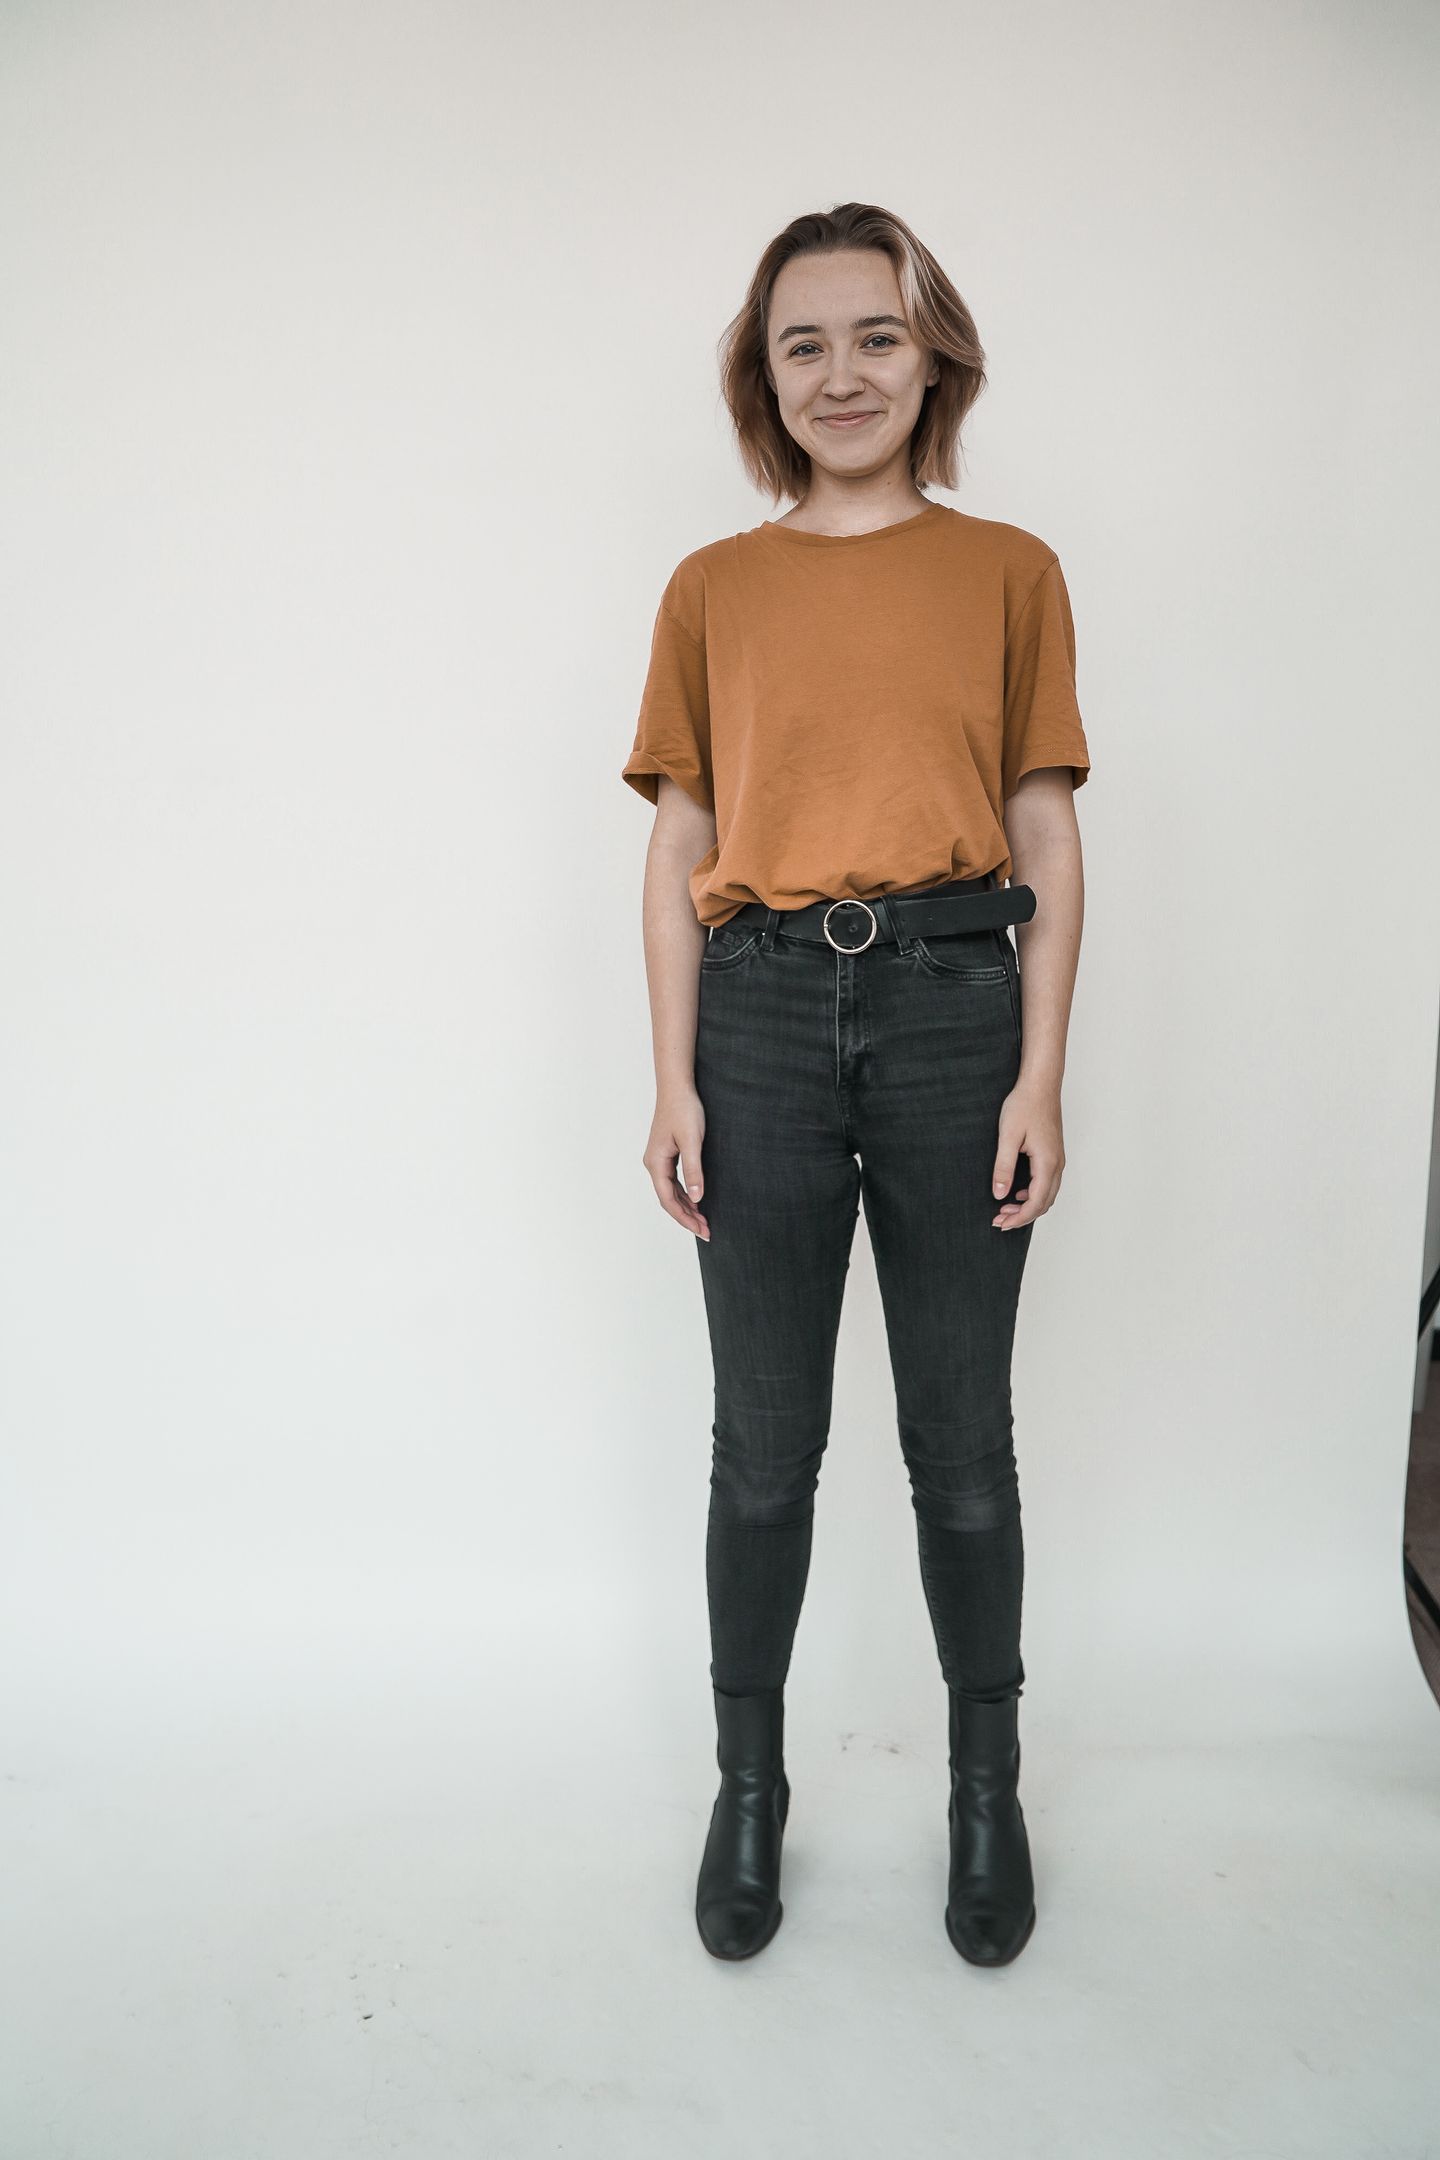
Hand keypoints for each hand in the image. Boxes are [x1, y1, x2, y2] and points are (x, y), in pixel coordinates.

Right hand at [643, 1085, 710, 1239]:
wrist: (677, 1087)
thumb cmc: (684, 1109)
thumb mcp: (692, 1140)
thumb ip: (694, 1169)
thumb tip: (697, 1197)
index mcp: (656, 1163)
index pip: (668, 1200)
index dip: (685, 1219)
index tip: (702, 1231)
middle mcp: (654, 1164)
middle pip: (669, 1200)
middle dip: (687, 1217)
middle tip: (707, 1231)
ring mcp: (659, 1159)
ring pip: (671, 1192)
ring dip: (687, 1207)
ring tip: (704, 1221)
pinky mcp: (666, 1154)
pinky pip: (673, 1182)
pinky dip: (685, 1194)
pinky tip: (697, 1201)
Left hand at [991, 1079, 1064, 1229]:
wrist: (1040, 1084)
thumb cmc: (1024, 1105)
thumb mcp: (1008, 1136)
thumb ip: (1003, 1167)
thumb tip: (999, 1194)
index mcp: (1047, 1163)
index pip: (1035, 1202)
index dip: (1018, 1218)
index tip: (1000, 1223)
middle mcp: (1057, 1164)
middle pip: (1044, 1203)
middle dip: (1022, 1216)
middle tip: (999, 1221)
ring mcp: (1058, 1159)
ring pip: (1047, 1194)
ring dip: (1028, 1206)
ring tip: (1004, 1209)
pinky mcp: (1054, 1154)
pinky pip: (1047, 1183)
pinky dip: (1034, 1194)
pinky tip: (1016, 1192)